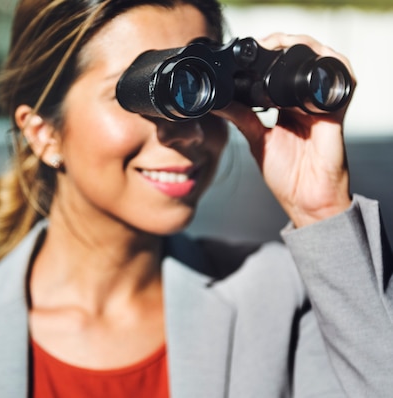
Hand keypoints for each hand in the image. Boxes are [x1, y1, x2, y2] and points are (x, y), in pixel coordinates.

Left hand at [214, 33, 355, 227]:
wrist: (307, 199)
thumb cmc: (286, 175)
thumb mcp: (257, 140)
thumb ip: (242, 118)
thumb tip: (218, 102)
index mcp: (286, 107)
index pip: (277, 73)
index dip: (265, 58)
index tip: (245, 54)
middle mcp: (304, 102)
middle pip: (299, 62)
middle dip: (281, 46)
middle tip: (262, 43)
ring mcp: (320, 106)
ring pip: (320, 62)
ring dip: (302, 47)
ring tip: (279, 44)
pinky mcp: (335, 113)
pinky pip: (340, 83)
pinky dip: (328, 65)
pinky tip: (309, 59)